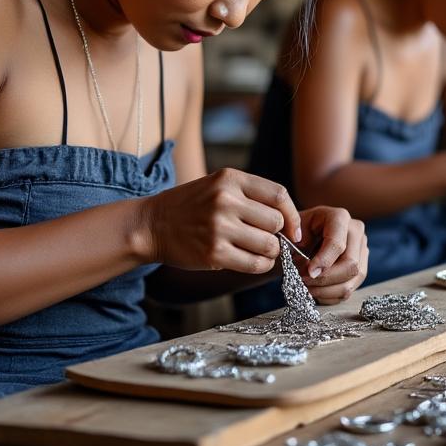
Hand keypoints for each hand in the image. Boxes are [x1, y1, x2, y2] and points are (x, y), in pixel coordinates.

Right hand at [140, 168, 299, 273]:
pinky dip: (260, 265)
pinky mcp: (213, 253)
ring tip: (258, 251)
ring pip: (269, 245)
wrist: (152, 225)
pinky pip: (255, 264)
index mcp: (231, 179)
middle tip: (267, 240)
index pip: (279, 195)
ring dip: (270, 252)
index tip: (293, 229)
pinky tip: (253, 261)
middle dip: (278, 235)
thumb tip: (290, 221)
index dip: (292, 215)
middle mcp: (226, 201)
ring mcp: (219, 228)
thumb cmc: (192, 206)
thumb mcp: (219, 185)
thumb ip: (253, 196)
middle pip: (276, 222)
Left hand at [295, 206, 367, 304]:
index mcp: (339, 217)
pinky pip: (349, 291)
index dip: (323, 261)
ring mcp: (361, 251)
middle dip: (324, 279)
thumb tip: (311, 268)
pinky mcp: (360, 269)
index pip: (337, 243)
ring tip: (306, 287)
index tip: (306, 273)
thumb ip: (297, 245)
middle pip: (350, 265)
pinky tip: (315, 290)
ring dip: (325, 291)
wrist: (301, 235)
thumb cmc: (295, 231)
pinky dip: (329, 296)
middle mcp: (356, 232)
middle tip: (303, 281)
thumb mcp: (291, 230)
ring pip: (351, 282)